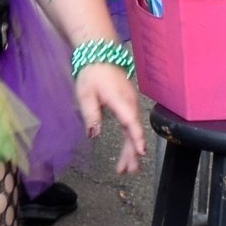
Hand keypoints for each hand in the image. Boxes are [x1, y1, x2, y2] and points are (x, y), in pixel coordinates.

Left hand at [74, 65, 145, 180]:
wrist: (100, 53)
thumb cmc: (92, 74)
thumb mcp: (85, 95)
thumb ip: (91, 114)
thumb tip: (94, 134)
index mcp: (121, 101)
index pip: (131, 122)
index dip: (136, 138)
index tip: (140, 153)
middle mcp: (130, 104)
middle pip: (133, 131)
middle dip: (131, 153)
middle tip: (127, 172)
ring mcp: (131, 103)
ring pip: (133, 129)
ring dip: (131, 149)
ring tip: (126, 168)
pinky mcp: (128, 104)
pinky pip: (132, 124)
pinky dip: (130, 138)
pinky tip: (128, 150)